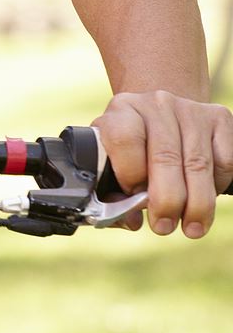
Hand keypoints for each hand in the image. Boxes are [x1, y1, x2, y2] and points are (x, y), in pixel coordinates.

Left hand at [91, 91, 232, 237]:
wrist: (160, 112)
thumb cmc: (131, 145)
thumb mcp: (111, 157)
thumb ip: (112, 188)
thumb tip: (131, 221)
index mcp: (122, 110)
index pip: (124, 139)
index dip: (130, 174)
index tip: (133, 199)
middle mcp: (157, 104)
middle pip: (166, 157)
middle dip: (166, 200)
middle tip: (164, 227)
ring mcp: (191, 110)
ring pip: (199, 164)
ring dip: (197, 203)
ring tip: (192, 228)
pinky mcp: (219, 118)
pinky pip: (225, 160)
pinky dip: (218, 185)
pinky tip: (205, 198)